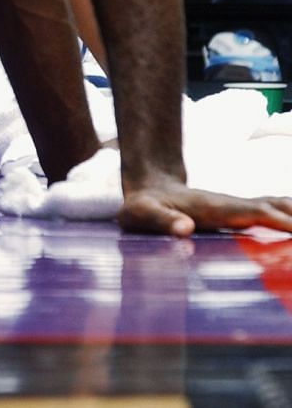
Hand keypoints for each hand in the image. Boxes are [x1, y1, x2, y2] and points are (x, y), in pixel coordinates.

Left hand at [120, 178, 291, 235]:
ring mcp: (240, 206)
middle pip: (279, 208)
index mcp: (218, 207)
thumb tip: (185, 229)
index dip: (284, 222)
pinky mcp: (241, 212)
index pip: (259, 213)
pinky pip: (276, 212)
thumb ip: (161, 221)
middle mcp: (234, 204)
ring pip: (281, 207)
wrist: (147, 188)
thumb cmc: (142, 206)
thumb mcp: (141, 214)